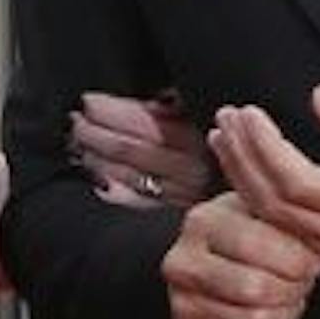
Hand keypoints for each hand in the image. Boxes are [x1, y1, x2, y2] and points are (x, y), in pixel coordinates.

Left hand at [68, 90, 214, 209]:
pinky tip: (96, 182)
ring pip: (125, 174)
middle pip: (127, 147)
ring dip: (95, 158)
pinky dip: (111, 192)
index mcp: (196, 137)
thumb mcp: (206, 120)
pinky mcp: (172, 218)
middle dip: (94, 132)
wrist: (244, 198)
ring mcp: (178, 195)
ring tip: (79, 146)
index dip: (110, 110)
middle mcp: (187, 168)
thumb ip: (180, 109)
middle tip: (75, 122)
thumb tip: (159, 100)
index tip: (89, 101)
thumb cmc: (219, 152)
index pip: (141, 121)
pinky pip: (134, 204)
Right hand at [161, 190, 319, 318]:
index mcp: (203, 222)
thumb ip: (293, 224)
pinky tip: (269, 318)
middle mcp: (181, 263)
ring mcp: (180, 304)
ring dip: (285, 314)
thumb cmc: (257, 239)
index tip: (312, 260)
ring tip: (285, 298)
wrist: (225, 268)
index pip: (256, 245)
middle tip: (299, 281)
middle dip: (293, 288)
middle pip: (255, 288)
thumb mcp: (272, 218)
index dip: (298, 258)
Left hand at [209, 85, 319, 273]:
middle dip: (244, 159)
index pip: (297, 183)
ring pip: (277, 223)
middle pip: (276, 205)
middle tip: (227, 119)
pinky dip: (263, 200)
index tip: (248, 113)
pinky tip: (247, 171)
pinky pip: (289, 232)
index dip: (265, 147)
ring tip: (226, 139)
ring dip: (245, 179)